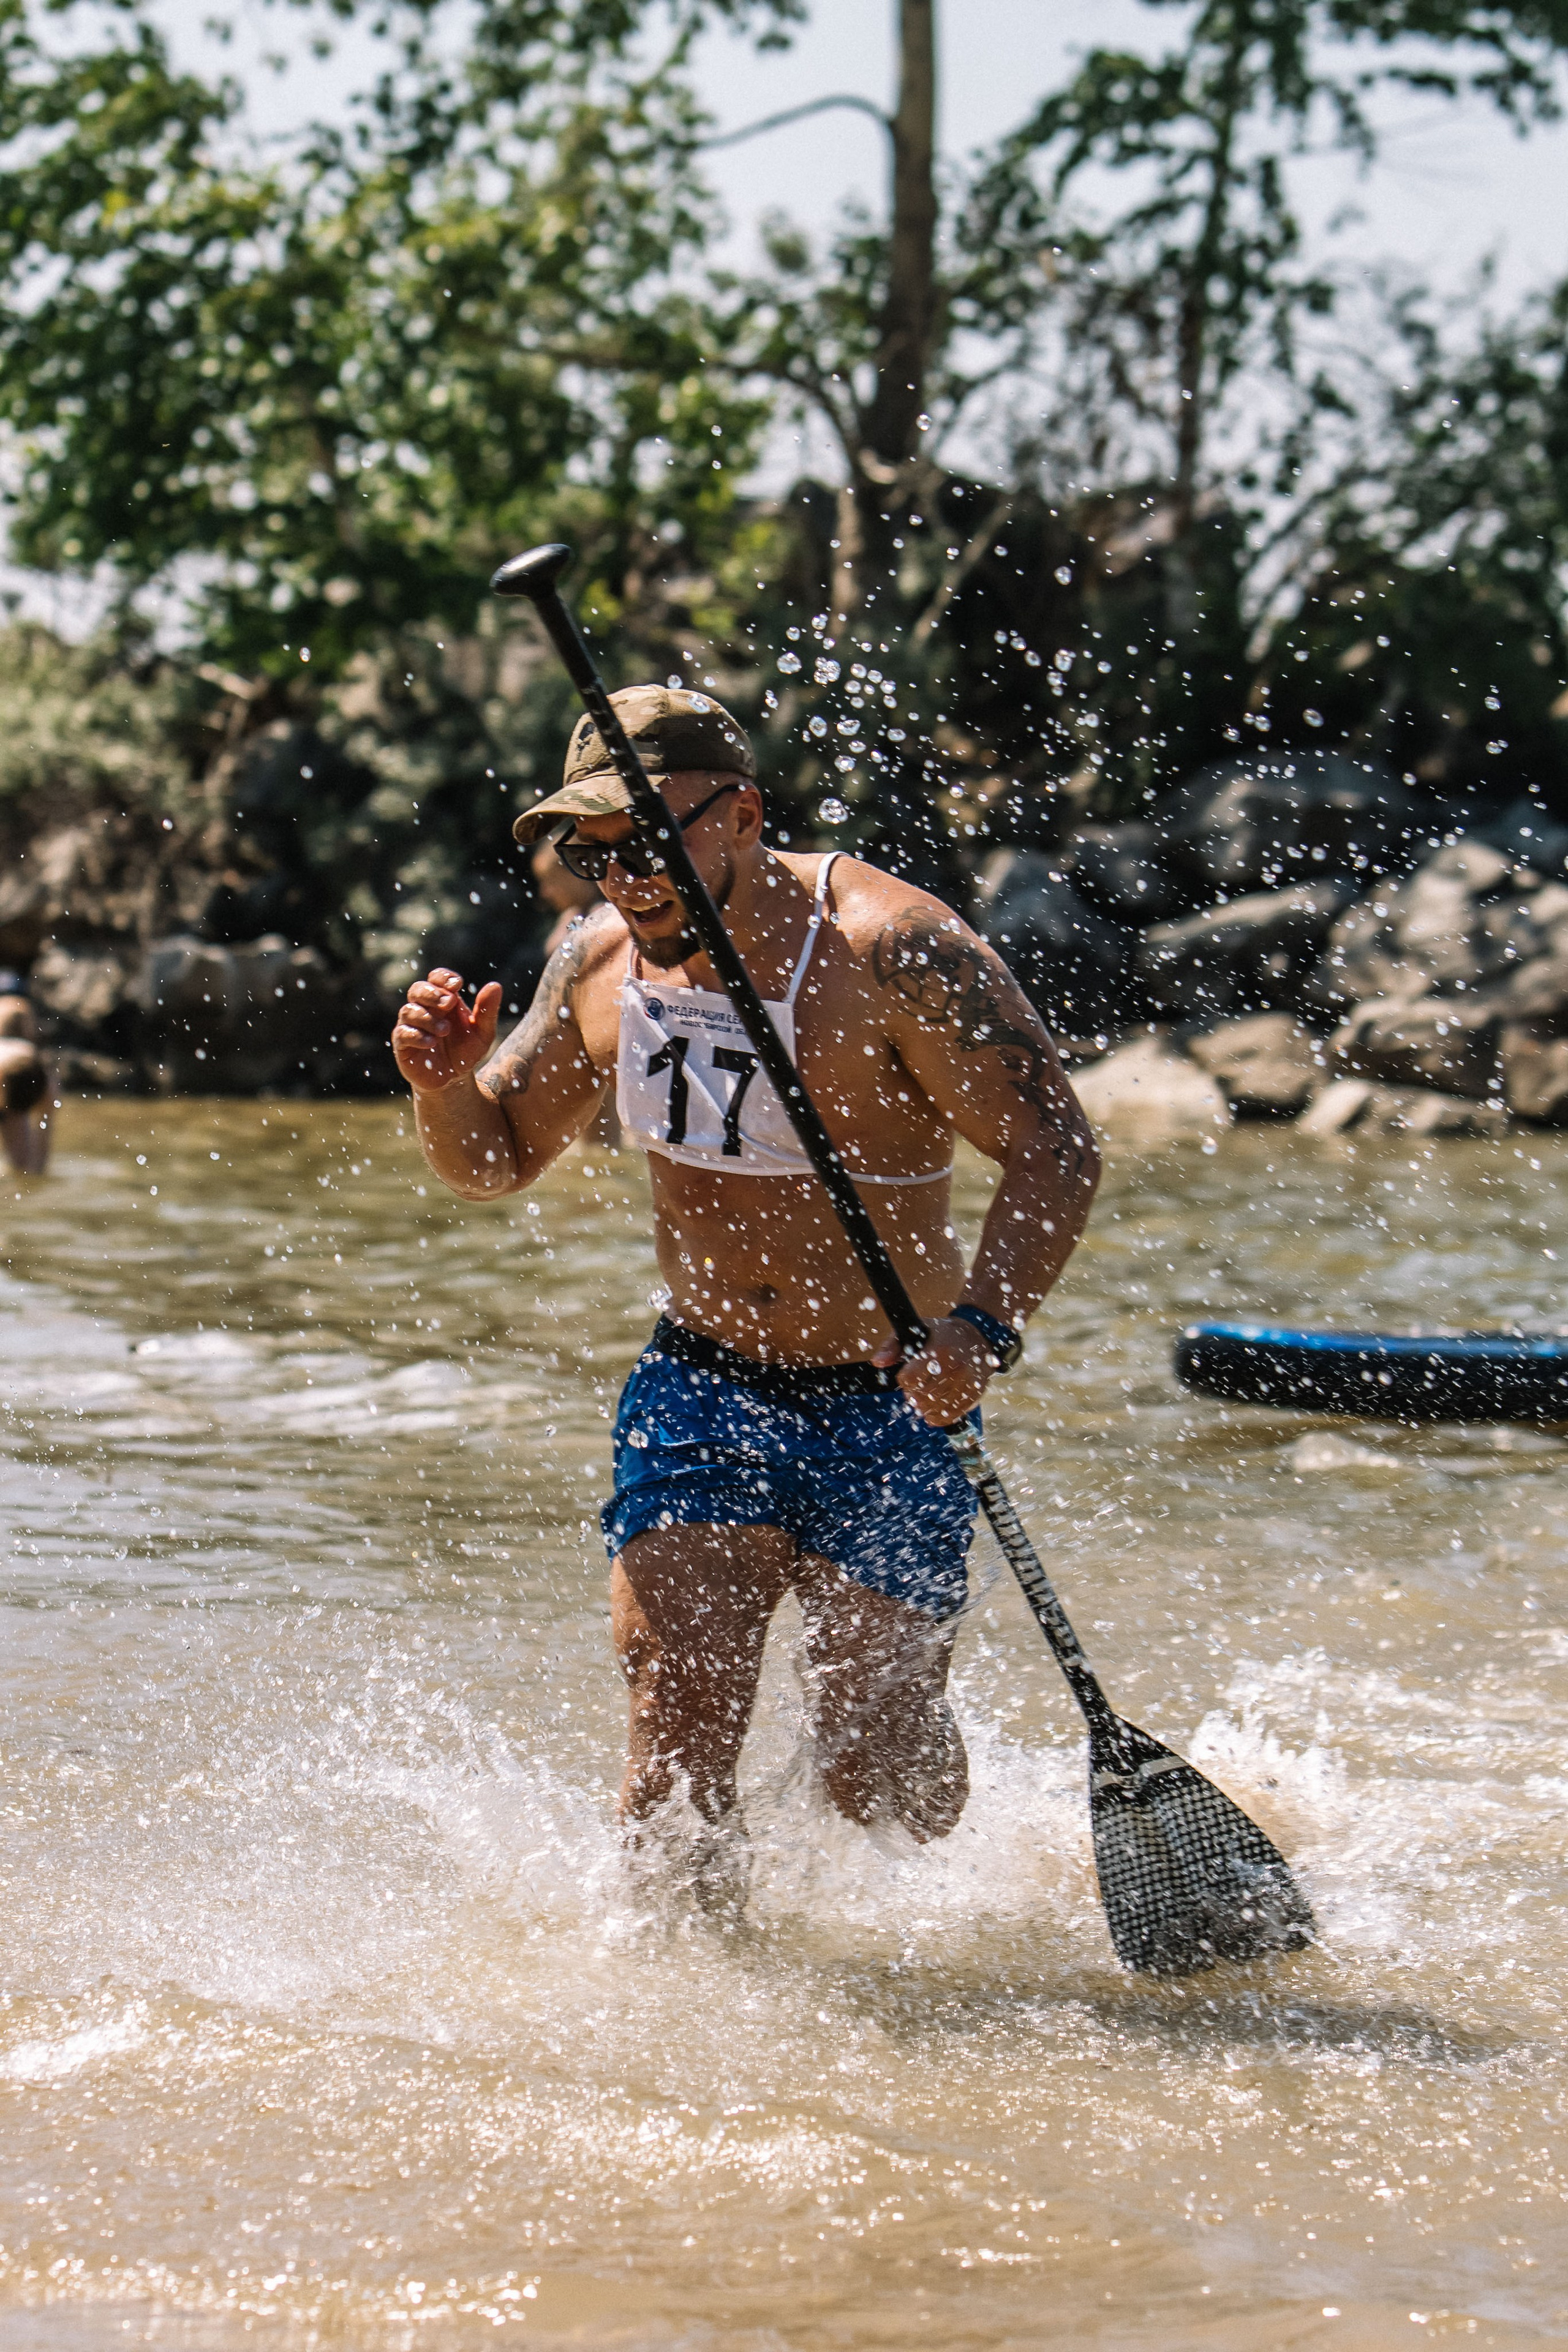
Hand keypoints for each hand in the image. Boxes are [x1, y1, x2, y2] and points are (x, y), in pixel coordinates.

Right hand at [391, 967, 502, 1094]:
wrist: (454, 1081)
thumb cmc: (466, 1051)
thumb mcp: (483, 1032)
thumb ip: (487, 1010)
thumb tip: (495, 985)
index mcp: (443, 1001)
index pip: (436, 978)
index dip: (443, 977)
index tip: (457, 984)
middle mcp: (424, 1009)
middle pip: (417, 989)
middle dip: (432, 993)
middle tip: (449, 1003)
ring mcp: (411, 1026)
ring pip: (408, 1010)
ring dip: (427, 1017)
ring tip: (445, 1030)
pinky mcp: (402, 1045)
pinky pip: (402, 1033)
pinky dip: (416, 1035)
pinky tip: (432, 1042)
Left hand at [872, 1316, 994, 1427]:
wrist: (978, 1334)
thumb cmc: (941, 1334)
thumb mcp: (915, 1331)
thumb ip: (891, 1346)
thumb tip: (877, 1362)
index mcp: (938, 1351)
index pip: (909, 1379)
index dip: (904, 1380)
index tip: (908, 1376)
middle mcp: (955, 1367)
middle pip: (922, 1397)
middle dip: (913, 1395)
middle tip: (915, 1390)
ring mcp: (967, 1381)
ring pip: (936, 1408)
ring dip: (925, 1408)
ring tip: (923, 1401)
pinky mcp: (975, 1392)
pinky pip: (953, 1414)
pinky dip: (940, 1418)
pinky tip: (932, 1415)